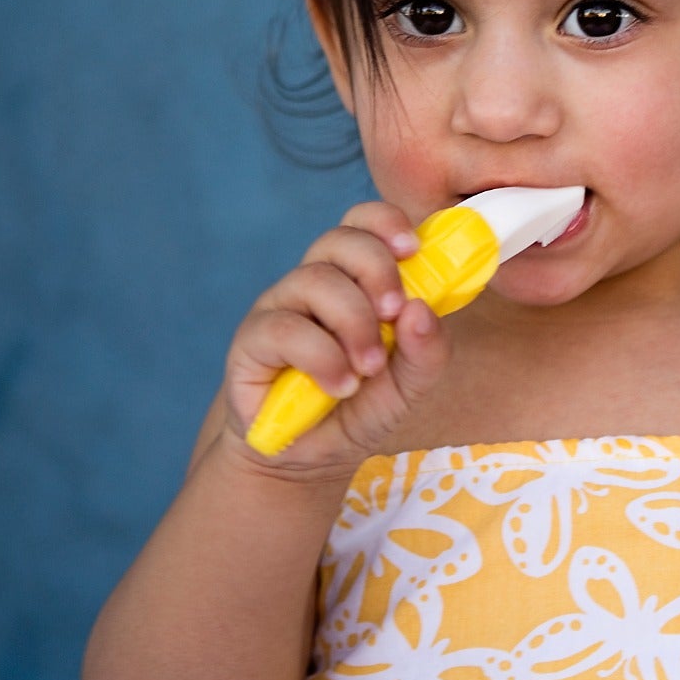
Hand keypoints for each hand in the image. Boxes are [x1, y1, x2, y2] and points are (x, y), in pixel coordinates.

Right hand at [222, 201, 450, 475]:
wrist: (308, 456)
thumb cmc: (360, 405)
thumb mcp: (410, 384)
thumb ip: (428, 349)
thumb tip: (422, 309)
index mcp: (356, 278)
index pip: (363, 222)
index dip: (386, 223)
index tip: (413, 249)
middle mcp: (316, 282)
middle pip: (340, 240)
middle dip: (377, 270)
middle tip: (395, 313)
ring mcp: (282, 307)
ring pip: (314, 280)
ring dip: (354, 323)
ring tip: (368, 369)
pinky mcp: (252, 339)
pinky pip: (285, 328)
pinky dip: (323, 357)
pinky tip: (340, 386)